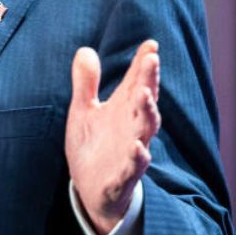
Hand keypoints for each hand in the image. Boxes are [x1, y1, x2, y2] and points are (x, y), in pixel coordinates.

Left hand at [65, 40, 160, 234]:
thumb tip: (85, 50)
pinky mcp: (121, 177)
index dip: (144, 65)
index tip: (150, 44)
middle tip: (151, 60)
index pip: (137, 83)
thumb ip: (86, 83)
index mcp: (124, 111)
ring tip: (144, 94)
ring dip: (147, 114)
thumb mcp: (84, 111)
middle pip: (144, 103)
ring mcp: (129, 153)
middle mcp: (132, 128)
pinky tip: (138, 148)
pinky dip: (136, 159)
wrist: (92, 189)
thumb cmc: (94, 145)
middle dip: (148, 82)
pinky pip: (132, 168)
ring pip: (144, 132)